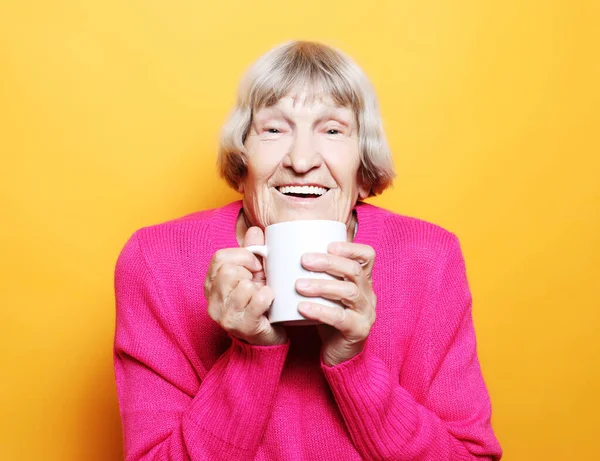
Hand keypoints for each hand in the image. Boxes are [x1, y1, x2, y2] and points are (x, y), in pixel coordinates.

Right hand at [204, 226, 286, 345]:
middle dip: (251, 273)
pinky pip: (256, 300)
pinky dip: (268, 296)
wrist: (267, 337)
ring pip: (242, 285)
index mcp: (212, 283)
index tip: (256, 265)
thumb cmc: (259, 303)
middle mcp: (212, 299)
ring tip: (263, 295)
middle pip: (228, 271)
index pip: (219, 258)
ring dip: (259, 287)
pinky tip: (270, 301)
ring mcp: (224, 315)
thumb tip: (255, 229)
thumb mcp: (255, 275)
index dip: (242, 256)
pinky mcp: (240, 326)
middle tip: (259, 283)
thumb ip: (253, 252)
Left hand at [296, 242, 375, 365]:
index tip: (328, 245)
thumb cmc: (326, 317)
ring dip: (322, 285)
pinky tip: (302, 308)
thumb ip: (312, 274)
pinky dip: (321, 311)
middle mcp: (368, 294)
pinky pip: (341, 318)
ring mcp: (366, 313)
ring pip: (349, 292)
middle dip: (328, 262)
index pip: (367, 256)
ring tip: (298, 285)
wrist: (338, 354)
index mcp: (362, 281)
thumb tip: (274, 250)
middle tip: (303, 260)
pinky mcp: (358, 331)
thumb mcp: (323, 293)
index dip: (351, 248)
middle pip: (354, 271)